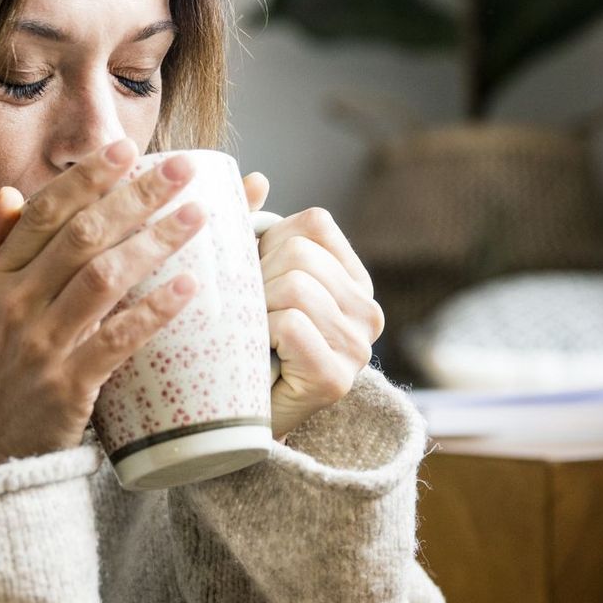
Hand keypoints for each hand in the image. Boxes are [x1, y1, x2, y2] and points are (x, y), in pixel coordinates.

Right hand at [0, 141, 207, 473]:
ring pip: (102, 278)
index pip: (44, 212)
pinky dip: (155, 311)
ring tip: (198, 217)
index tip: (127, 147)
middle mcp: (13, 304)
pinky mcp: (66, 387)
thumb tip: (8, 191)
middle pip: (80, 236)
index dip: (87, 177)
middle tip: (183, 170)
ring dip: (154, 241)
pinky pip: (117, 340)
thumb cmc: (7, 372)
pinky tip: (191, 288)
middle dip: (135, 196)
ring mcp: (38, 346)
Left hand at [241, 172, 384, 437]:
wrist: (233, 422)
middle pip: (299, 255)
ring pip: (294, 287)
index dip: (271, 242)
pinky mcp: (335, 378)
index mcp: (353, 280)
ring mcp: (357, 348)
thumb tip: (256, 179)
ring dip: (258, 309)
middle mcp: (368, 312)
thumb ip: (254, 228)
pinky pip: (290, 324)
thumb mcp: (251, 278)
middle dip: (259, 278)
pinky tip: (259, 355)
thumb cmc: (241, 342)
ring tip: (254, 336)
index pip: (314, 224)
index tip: (258, 276)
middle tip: (251, 315)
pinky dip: (262, 334)